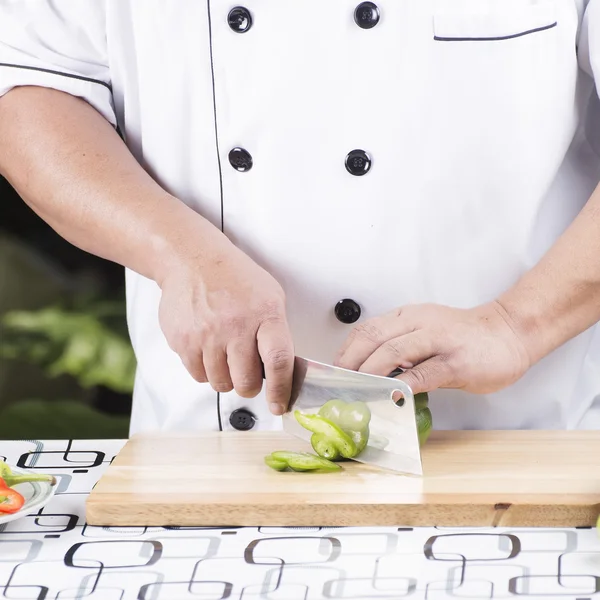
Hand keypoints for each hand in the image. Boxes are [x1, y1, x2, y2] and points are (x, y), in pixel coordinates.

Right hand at [157, 233, 293, 415]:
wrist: (193, 260)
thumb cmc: (234, 279)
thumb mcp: (270, 296)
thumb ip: (277, 332)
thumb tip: (281, 370)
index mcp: (265, 314)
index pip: (278, 361)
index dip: (281, 390)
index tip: (279, 404)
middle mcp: (235, 326)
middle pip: (246, 381)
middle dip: (249, 386)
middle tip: (247, 373)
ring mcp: (207, 335)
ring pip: (221, 383)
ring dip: (226, 377)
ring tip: (225, 353)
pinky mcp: (183, 341)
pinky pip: (198, 375)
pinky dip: (205, 370)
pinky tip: (208, 348)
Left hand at [334, 301, 530, 394]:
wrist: (509, 332)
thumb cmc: (463, 337)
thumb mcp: (426, 332)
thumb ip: (399, 348)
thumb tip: (369, 374)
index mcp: (407, 316)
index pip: (366, 330)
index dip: (345, 352)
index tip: (334, 373)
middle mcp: (418, 323)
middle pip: (372, 339)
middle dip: (349, 365)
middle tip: (338, 387)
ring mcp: (438, 340)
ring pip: (391, 353)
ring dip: (369, 375)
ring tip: (356, 393)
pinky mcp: (455, 362)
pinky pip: (421, 375)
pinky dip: (400, 388)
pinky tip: (389, 399)